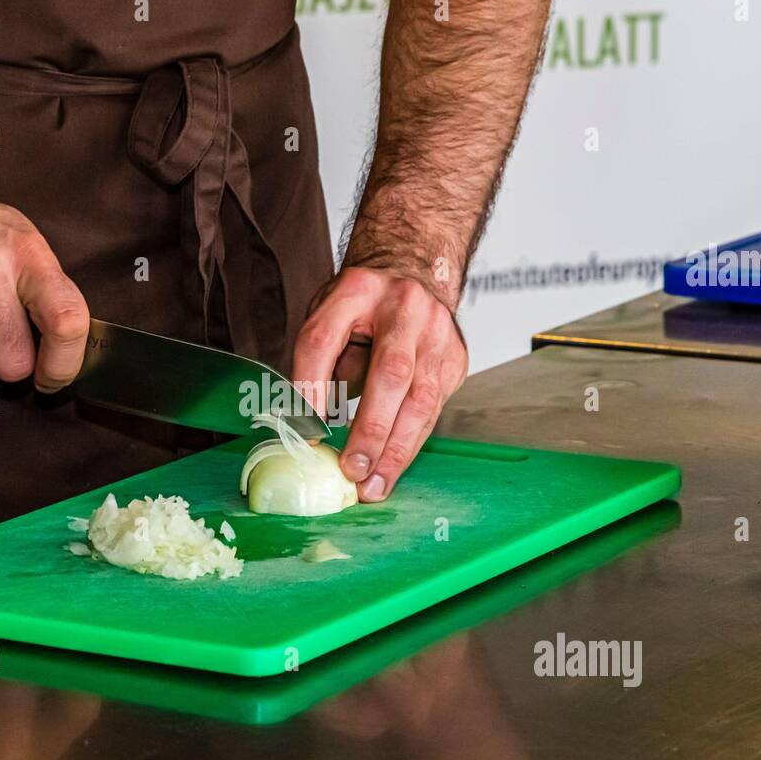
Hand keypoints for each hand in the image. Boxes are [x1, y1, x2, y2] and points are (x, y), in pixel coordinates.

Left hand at [293, 267, 467, 501]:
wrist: (417, 273)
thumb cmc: (364, 305)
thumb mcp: (329, 315)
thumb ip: (319, 360)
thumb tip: (315, 422)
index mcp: (357, 289)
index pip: (323, 337)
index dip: (311, 383)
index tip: (305, 427)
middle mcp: (405, 308)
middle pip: (390, 372)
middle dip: (372, 428)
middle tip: (352, 469)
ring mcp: (438, 334)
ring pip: (421, 398)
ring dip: (397, 450)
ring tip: (375, 486)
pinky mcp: (455, 359)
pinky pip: (434, 409)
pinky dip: (412, 442)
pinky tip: (393, 467)